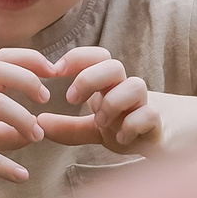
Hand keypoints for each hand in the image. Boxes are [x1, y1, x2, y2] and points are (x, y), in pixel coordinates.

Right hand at [0, 50, 59, 180]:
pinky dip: (4, 165)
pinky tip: (21, 176)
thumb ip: (2, 130)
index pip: (2, 59)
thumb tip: (35, 132)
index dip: (31, 59)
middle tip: (45, 99)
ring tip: (36, 137)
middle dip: (28, 79)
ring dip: (22, 119)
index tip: (54, 70)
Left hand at [37, 48, 161, 150]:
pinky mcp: (156, 122)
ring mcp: (144, 104)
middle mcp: (126, 88)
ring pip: (135, 86)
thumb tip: (39, 123)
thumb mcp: (91, 128)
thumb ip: (67, 127)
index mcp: (109, 84)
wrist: (156, 142)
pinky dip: (131, 125)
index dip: (77, 57)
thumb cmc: (122, 127)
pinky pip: (149, 114)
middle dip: (89, 78)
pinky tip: (120, 138)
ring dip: (112, 102)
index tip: (55, 71)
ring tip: (100, 122)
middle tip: (71, 99)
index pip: (97, 55)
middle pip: (114, 65)